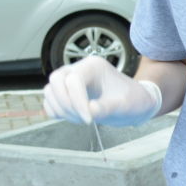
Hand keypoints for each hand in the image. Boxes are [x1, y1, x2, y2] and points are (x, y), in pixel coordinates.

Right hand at [43, 55, 161, 125]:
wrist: (136, 103)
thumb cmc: (134, 99)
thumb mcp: (126, 105)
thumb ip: (108, 107)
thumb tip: (90, 110)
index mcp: (94, 66)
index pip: (74, 79)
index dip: (77, 101)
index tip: (89, 120)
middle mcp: (79, 69)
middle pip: (56, 80)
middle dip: (65, 102)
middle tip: (83, 118)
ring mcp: (70, 81)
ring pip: (50, 91)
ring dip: (61, 109)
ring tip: (82, 119)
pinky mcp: (67, 94)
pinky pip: (50, 101)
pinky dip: (56, 112)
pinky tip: (74, 118)